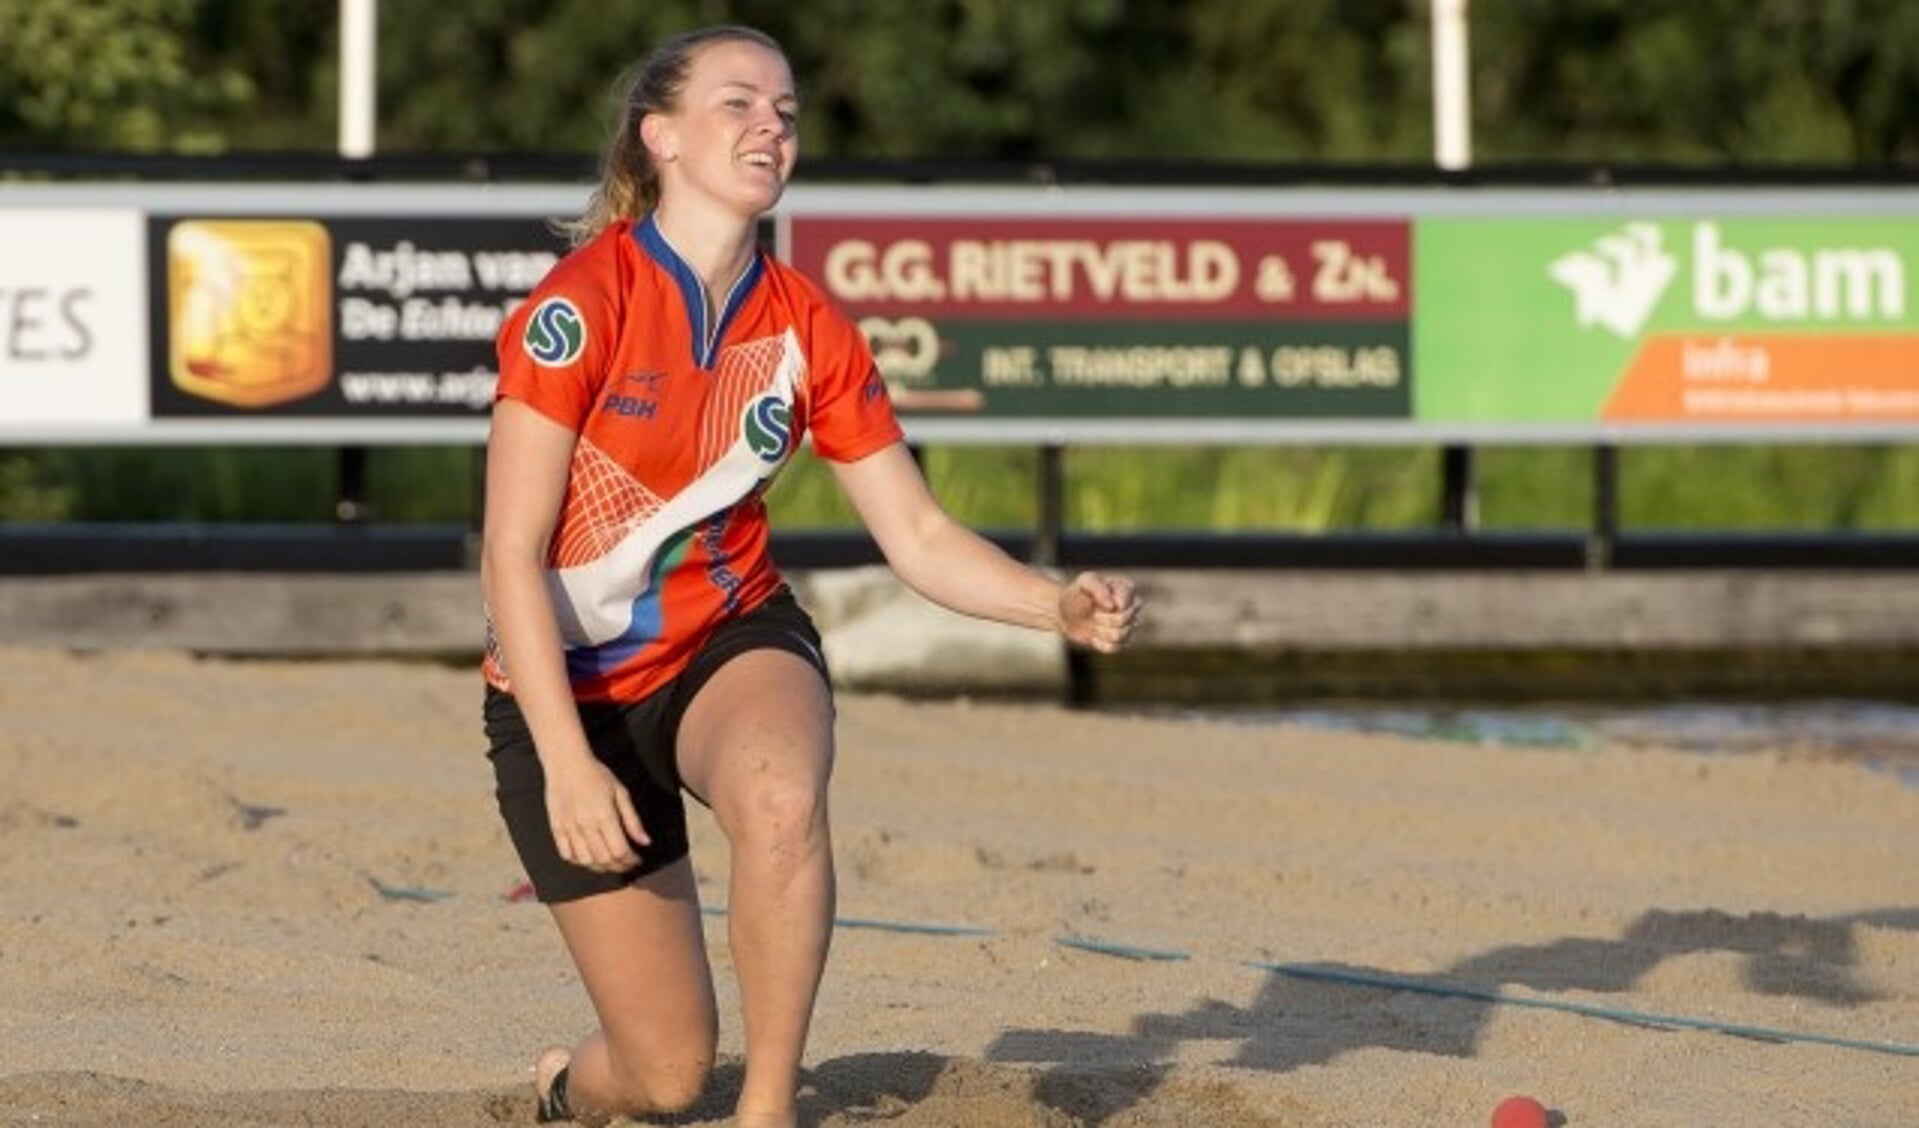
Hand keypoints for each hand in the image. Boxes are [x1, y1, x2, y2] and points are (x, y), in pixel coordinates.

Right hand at [543, 755, 648, 872]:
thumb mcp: (621, 793)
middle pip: (604, 859)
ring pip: (586, 861)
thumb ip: (633, 820)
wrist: (567, 764)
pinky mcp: (556, 828)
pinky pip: (567, 854)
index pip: (620, 851)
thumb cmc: (596, 775)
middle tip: (627, 863)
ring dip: (601, 867)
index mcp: (604, 816)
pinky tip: (589, 857)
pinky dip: (579, 861)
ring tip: (610, 863)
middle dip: (619, 866)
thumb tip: (645, 842)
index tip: (637, 859)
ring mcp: (569, 828)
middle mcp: (585, 825)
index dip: (631, 860)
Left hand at [1056, 572, 1140, 653]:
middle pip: (1124, 619)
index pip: (1126, 603)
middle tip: (1093, 614)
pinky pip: (1115, 648)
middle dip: (1103, 618)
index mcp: (1127, 589)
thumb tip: (1113, 606)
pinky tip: (1094, 637)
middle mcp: (1132, 607)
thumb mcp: (1084, 582)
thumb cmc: (1078, 593)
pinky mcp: (1121, 641)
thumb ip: (1098, 587)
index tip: (1096, 603)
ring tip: (1094, 623)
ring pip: (1121, 635)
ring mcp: (1129, 625)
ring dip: (1101, 631)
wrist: (1067, 612)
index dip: (1109, 606)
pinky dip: (1100, 643)